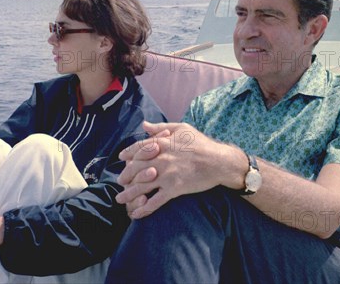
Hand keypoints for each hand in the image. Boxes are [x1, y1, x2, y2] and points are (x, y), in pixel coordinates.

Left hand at [116, 121, 238, 218]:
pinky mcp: (174, 189)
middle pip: (135, 169)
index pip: (138, 149)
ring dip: (128, 194)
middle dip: (125, 176)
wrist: (219, 161)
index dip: (127, 154)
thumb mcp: (181, 128)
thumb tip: (144, 125)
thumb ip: (160, 128)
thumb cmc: (202, 143)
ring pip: (141, 186)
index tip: (122, 158)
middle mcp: (160, 159)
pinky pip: (155, 201)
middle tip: (120, 182)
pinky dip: (144, 208)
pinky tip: (136, 214)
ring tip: (120, 199)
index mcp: (161, 144)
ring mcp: (166, 175)